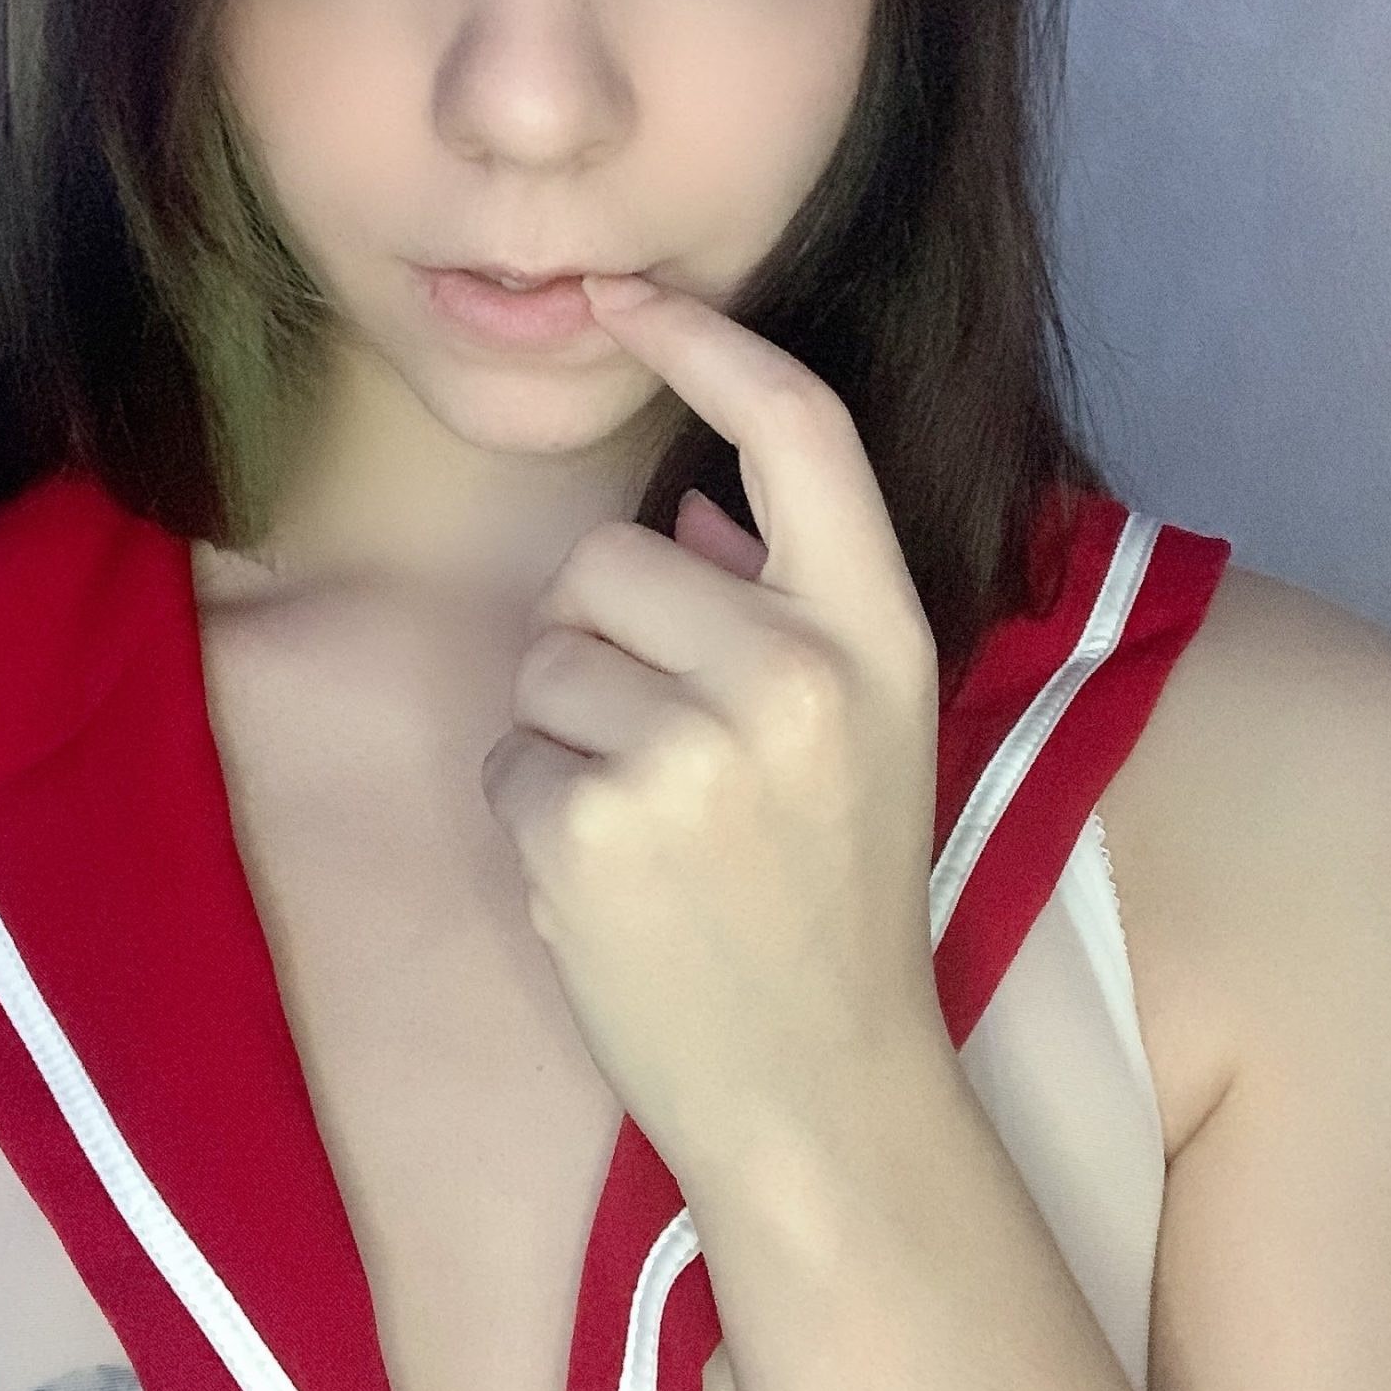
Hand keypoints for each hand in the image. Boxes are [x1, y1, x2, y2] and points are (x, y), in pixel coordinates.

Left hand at [478, 273, 951, 1182]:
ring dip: (568, 727)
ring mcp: (691, 751)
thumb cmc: (833, 904)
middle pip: (610, 557)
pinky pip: (510, 750)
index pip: (800, 428)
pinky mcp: (589, 825)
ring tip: (650, 827)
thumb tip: (704, 510)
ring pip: (546, 651)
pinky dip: (536, 808)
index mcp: (880, 635)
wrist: (823, 1093)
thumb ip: (792, 610)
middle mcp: (796, 672)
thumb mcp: (866, 738)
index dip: (706, 342)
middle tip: (669, 752)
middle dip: (603, 636)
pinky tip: (610, 883)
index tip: (627, 297)